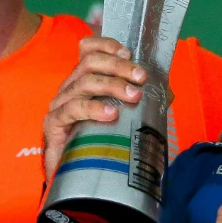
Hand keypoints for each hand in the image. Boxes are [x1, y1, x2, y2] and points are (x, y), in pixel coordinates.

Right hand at [42, 36, 147, 179]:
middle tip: (141, 78)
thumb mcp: (126, 116)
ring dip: (113, 85)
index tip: (128, 54)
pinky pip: (72, 109)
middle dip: (119, 67)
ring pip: (84, 82)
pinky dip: (93, 108)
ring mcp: (60, 104)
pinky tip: (111, 113)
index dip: (106, 45)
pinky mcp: (54, 123)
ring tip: (134, 96)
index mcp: (85, 79)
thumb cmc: (100, 141)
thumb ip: (144, 102)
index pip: (87, 49)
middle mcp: (71, 87)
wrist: (77, 177)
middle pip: (89, 62)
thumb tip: (168, 92)